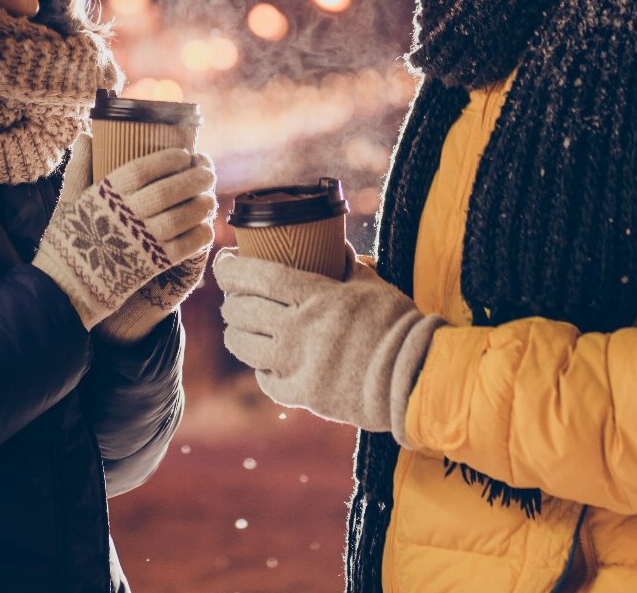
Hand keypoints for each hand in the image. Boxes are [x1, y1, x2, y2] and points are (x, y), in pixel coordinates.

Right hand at [34, 136, 214, 329]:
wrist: (66, 288)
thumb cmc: (68, 239)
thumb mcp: (68, 200)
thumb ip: (80, 167)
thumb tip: (85, 135)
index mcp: (105, 195)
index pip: (143, 169)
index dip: (168, 159)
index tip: (185, 154)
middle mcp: (125, 216)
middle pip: (168, 191)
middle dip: (195, 178)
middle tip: (209, 170)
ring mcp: (140, 241)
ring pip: (181, 217)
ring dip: (202, 205)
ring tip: (210, 198)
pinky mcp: (152, 265)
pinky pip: (185, 247)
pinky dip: (200, 235)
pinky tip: (205, 227)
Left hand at [213, 249, 443, 443]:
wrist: (413, 377)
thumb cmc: (396, 324)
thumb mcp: (372, 284)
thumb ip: (346, 264)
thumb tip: (333, 242)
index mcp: (315, 296)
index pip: (257, 276)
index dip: (231, 268)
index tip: (224, 262)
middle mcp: (299, 330)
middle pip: (243, 310)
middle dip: (230, 299)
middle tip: (233, 294)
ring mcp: (297, 365)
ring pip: (244, 345)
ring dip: (235, 332)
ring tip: (237, 325)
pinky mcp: (302, 394)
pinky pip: (265, 378)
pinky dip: (261, 367)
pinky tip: (265, 359)